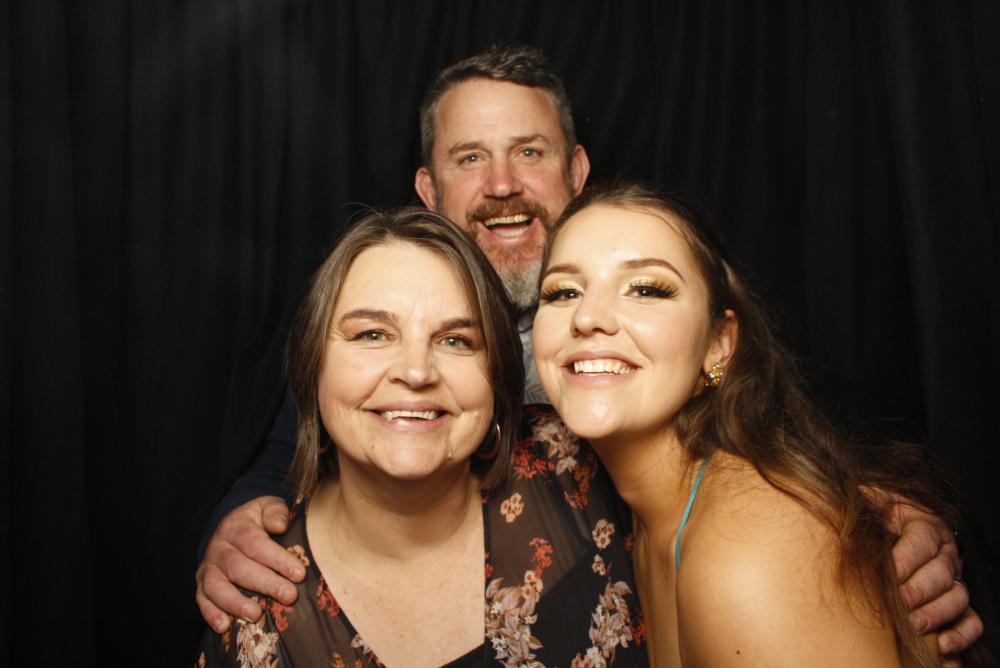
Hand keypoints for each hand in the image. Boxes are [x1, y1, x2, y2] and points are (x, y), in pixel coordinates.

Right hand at [195, 496, 305, 632]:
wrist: (232, 524)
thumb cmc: (258, 520)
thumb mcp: (267, 506)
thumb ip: (275, 512)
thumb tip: (280, 525)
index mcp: (236, 527)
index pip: (256, 543)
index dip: (277, 559)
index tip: (299, 573)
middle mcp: (219, 547)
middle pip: (239, 567)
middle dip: (266, 583)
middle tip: (289, 596)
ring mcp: (209, 567)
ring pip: (216, 586)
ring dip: (235, 602)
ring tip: (256, 615)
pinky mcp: (202, 584)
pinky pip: (202, 599)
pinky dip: (210, 614)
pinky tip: (224, 626)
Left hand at [881, 493, 983, 654]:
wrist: (885, 529)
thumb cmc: (878, 517)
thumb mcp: (874, 502)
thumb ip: (868, 499)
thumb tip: (857, 493)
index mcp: (926, 524)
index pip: (921, 541)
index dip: (906, 558)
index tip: (889, 572)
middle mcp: (945, 553)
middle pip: (941, 573)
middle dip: (919, 589)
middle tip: (899, 602)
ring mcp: (953, 579)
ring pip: (957, 597)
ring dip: (937, 613)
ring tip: (914, 625)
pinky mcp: (957, 603)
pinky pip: (970, 621)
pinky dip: (961, 635)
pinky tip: (942, 645)